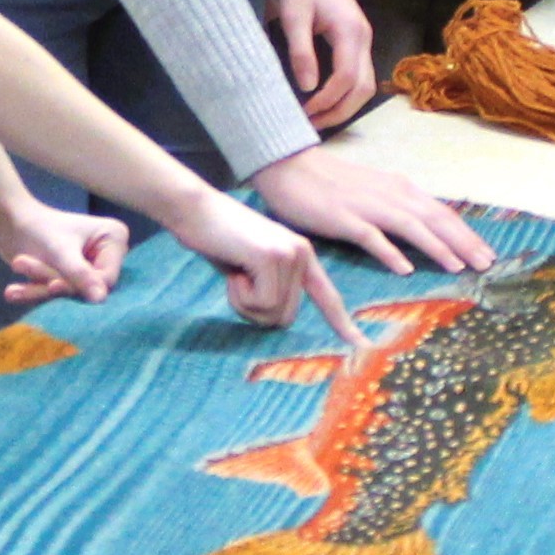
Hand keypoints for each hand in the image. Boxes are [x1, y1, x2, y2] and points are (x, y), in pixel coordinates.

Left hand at [0, 195, 127, 308]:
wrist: (9, 221)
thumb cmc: (38, 227)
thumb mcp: (60, 251)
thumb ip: (80, 275)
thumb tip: (101, 299)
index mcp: (114, 238)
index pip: (106, 277)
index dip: (81, 286)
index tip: (52, 286)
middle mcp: (106, 254)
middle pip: (86, 287)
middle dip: (52, 282)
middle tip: (20, 264)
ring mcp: (89, 267)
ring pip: (68, 292)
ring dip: (38, 287)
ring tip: (14, 269)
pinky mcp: (70, 278)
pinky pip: (56, 294)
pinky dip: (34, 292)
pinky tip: (13, 291)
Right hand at [166, 184, 363, 343]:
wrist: (193, 208)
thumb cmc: (215, 239)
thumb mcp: (250, 269)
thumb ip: (269, 289)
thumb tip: (277, 318)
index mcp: (301, 256)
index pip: (327, 296)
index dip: (342, 324)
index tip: (361, 346)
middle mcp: (303, 254)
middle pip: (285, 318)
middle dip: (255, 311)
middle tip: (236, 281)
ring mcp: (291, 254)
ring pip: (273, 313)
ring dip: (244, 303)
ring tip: (235, 271)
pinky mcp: (274, 257)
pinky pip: (262, 302)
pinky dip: (240, 295)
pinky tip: (233, 268)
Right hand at [250, 144, 491, 278]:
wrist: (292, 168)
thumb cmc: (333, 185)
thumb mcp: (375, 194)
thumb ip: (399, 210)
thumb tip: (427, 232)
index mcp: (400, 189)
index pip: (442, 213)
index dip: (467, 234)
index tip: (487, 253)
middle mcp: (391, 194)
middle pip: (435, 219)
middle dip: (464, 242)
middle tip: (487, 265)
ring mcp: (368, 205)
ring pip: (411, 226)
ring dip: (437, 247)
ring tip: (458, 268)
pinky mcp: (344, 217)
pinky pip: (371, 237)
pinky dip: (390, 252)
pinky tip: (405, 269)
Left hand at [272, 0, 376, 129]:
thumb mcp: (294, 16)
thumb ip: (301, 51)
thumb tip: (307, 86)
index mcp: (350, 31)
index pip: (347, 76)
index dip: (327, 99)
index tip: (305, 111)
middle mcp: (364, 40)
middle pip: (363, 88)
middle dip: (339, 111)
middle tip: (311, 124)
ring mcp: (365, 44)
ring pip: (366, 87)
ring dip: (345, 107)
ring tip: (317, 119)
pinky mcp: (359, 47)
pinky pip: (361, 79)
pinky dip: (346, 97)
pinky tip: (326, 104)